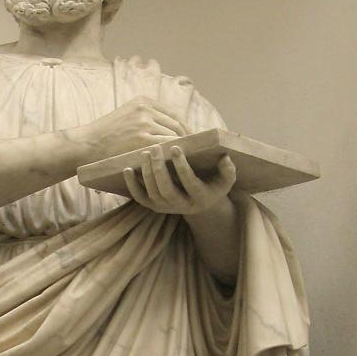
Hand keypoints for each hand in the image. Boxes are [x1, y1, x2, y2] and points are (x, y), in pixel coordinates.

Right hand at [74, 96, 190, 161]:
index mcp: (143, 101)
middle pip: (177, 124)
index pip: (174, 114)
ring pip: (174, 136)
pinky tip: (176, 163)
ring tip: (185, 160)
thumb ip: (147, 117)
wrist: (87, 145)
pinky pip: (167, 146)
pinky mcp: (143, 139)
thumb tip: (174, 129)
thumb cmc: (106, 135)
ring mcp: (145, 123)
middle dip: (186, 139)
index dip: (185, 128)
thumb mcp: (127, 115)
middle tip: (192, 153)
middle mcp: (146, 109)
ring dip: (181, 149)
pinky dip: (174, 154)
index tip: (190, 140)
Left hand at [122, 146, 236, 215]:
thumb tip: (225, 158)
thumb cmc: (213, 185)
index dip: (181, 165)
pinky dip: (131, 185)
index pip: (189, 182)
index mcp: (200, 197)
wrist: (202, 204)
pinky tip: (127, 169)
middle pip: (166, 189)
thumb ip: (228, 170)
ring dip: (146, 173)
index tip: (175, 147)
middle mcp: (182, 206)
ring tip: (145, 153)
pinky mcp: (155, 207)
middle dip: (159, 168)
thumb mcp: (225, 180)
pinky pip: (140, 198)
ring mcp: (167, 208)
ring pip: (152, 192)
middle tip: (155, 148)